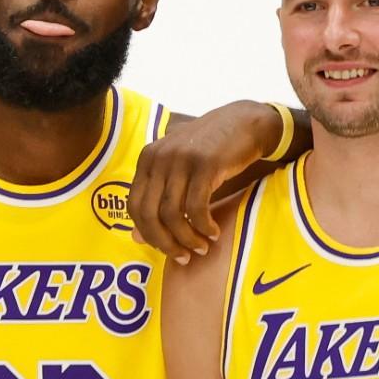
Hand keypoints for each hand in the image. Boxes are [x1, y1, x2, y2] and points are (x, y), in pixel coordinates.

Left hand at [128, 101, 279, 264]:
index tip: (166, 248)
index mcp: (147, 158)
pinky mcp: (205, 165)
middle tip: (183, 256)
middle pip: (150, 214)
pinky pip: (196, 208)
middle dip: (165, 242)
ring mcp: (181, 160)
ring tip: (202, 247)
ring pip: (173, 214)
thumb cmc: (211, 149)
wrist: (244, 122)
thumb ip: (157, 199)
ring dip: (187, 238)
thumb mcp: (179, 170)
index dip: (148, 233)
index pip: (134, 206)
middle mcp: (159, 157)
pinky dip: (203, 226)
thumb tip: (137, 238)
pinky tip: (213, 232)